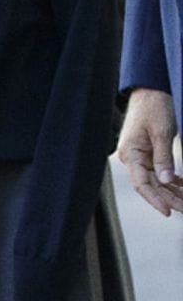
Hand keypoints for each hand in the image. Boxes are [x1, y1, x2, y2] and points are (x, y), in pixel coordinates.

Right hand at [116, 88, 182, 215]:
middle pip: (150, 185)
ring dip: (172, 192)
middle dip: (169, 199)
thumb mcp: (161, 132)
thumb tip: (166, 182)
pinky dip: (172, 181)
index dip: (154, 199)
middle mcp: (132, 157)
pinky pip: (159, 172)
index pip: (141, 183)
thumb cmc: (154, 107)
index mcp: (130, 152)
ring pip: (156, 181)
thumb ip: (163, 158)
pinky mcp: (147, 153)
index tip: (168, 212)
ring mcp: (139, 156)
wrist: (151, 91)